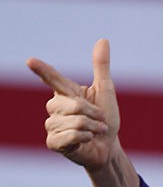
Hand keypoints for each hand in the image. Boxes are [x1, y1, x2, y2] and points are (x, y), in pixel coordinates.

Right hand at [26, 39, 119, 171]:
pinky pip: (70, 136)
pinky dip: (85, 137)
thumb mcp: (105, 91)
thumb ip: (101, 67)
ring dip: (92, 127)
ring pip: (74, 121)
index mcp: (66, 93)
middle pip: (73, 104)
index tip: (30, 61)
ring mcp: (52, 125)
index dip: (42, 70)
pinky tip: (86, 140)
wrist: (108, 147)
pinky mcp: (53, 142)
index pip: (53, 79)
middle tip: (100, 120)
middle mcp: (55, 107)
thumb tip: (103, 40)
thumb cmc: (105, 119)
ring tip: (95, 131)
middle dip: (93, 113)